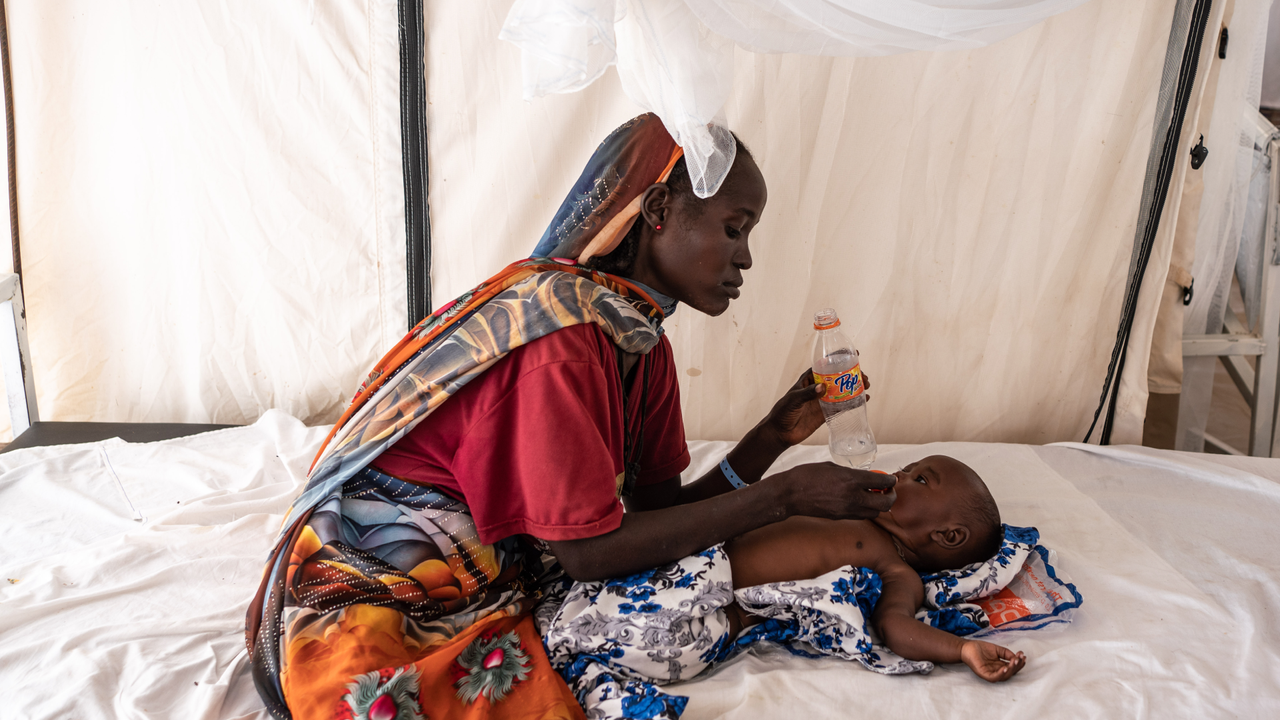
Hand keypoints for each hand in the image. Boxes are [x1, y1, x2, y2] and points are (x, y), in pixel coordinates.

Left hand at [761, 369, 873, 447]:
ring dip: (856, 386)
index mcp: (809, 379)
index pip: (826, 365)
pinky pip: (843, 405)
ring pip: (844, 390)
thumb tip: (823, 387)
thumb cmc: (783, 412)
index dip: (840, 359)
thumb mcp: (793, 400)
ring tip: (866, 385)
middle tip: (863, 376)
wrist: (781, 432)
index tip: (854, 354)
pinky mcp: (828, 413)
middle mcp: (819, 388)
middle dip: (852, 374)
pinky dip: (854, 401)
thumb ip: (807, 393)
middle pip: (839, 377)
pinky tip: (865, 399)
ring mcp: (824, 400)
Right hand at [776, 462, 895, 519]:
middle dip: (891, 496)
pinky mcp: (841, 517)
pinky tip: (860, 501)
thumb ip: (851, 473)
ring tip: (874, 496)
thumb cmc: (807, 475)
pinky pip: (861, 515)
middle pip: (885, 503)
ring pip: (875, 513)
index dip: (891, 480)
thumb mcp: (832, 467)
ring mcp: (847, 510)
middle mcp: (853, 497)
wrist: (790, 494)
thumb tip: (864, 477)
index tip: (891, 478)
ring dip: (878, 505)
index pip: (883, 482)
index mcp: (852, 480)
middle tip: (888, 490)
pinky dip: (865, 509)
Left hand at [959, 640, 1025, 681]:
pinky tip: (1005, 668)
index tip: (1023, 655)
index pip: (1013, 667)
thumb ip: (1007, 654)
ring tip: (1015, 661)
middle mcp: (996, 671)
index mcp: (1000, 666)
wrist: (966, 647)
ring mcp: (990, 674)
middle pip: (1011, 673)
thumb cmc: (980, 648)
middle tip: (1020, 657)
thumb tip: (1017, 657)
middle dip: (1017, 665)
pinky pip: (994, 677)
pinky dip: (1001, 674)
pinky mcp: (983, 674)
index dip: (1019, 663)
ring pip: (1004, 676)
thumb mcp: (997, 650)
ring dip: (1011, 669)